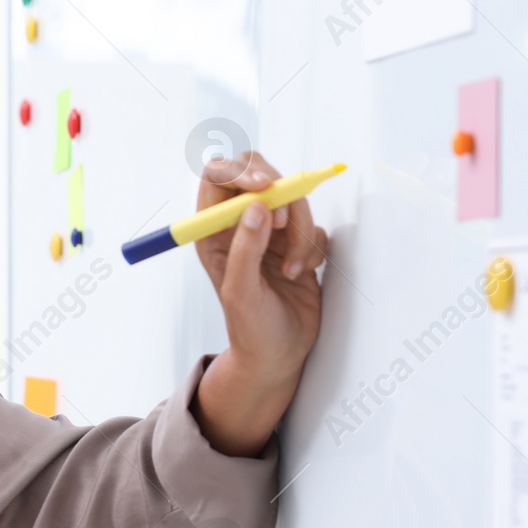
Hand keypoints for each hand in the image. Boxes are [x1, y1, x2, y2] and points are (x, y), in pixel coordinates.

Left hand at [189, 151, 329, 456]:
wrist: (278, 355)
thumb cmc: (250, 330)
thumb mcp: (241, 292)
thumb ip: (245, 248)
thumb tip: (255, 206)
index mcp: (213, 232)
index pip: (219, 177)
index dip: (240, 172)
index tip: (265, 188)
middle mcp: (240, 226)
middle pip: (261, 176)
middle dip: (281, 196)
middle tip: (285, 225)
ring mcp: (271, 232)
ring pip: (293, 201)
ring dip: (301, 233)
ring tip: (292, 271)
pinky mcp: (298, 243)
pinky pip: (314, 225)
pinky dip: (313, 248)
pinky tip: (302, 274)